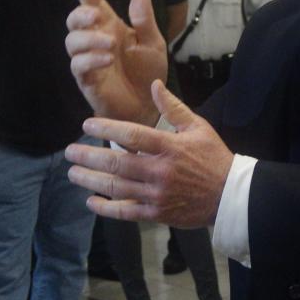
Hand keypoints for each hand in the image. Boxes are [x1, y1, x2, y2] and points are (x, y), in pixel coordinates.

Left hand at [64, 80, 234, 227]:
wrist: (230, 194)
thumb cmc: (213, 157)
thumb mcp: (198, 127)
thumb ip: (173, 108)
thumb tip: (155, 85)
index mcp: (171, 147)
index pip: (132, 135)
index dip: (106, 128)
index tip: (87, 125)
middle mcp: (161, 171)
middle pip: (117, 162)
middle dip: (89, 156)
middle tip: (70, 151)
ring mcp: (157, 195)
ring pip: (116, 187)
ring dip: (90, 179)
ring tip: (73, 172)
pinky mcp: (157, 214)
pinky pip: (125, 212)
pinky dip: (105, 208)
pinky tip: (91, 201)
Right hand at [65, 0, 166, 123]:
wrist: (149, 104)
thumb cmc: (147, 72)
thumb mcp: (153, 42)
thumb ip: (144, 19)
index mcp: (112, 27)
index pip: (94, 4)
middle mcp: (96, 40)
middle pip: (74, 21)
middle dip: (80, 14)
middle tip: (95, 15)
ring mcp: (89, 60)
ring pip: (73, 42)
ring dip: (89, 38)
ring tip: (111, 43)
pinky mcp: (87, 79)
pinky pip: (79, 65)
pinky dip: (91, 59)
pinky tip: (107, 59)